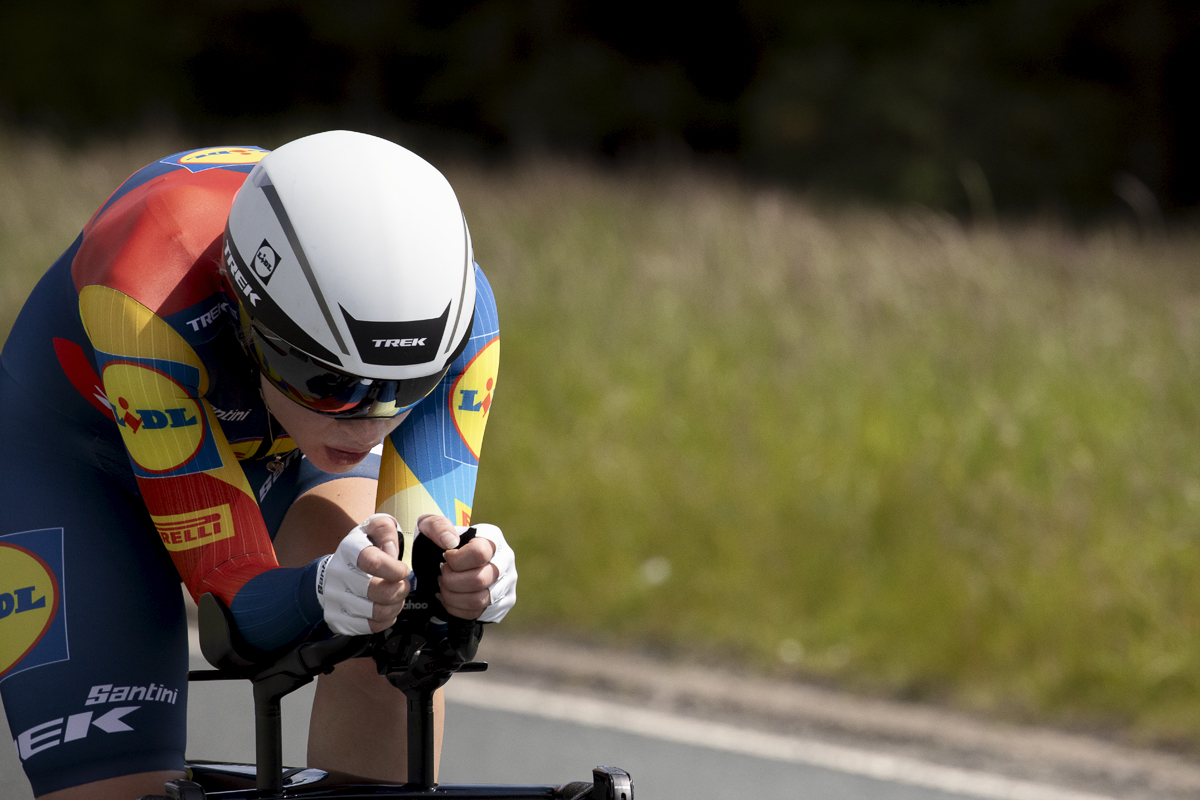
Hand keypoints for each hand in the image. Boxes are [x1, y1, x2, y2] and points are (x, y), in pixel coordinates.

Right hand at [318, 514, 411, 634]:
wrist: (332, 572)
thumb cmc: (360, 549)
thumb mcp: (374, 529)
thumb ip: (386, 532)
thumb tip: (391, 552)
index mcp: (349, 550)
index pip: (373, 562)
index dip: (395, 569)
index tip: (403, 571)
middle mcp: (338, 574)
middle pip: (380, 592)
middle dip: (401, 589)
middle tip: (402, 584)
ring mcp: (335, 599)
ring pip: (378, 612)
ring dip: (396, 605)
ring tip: (395, 596)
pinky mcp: (337, 619)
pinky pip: (371, 626)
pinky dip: (385, 619)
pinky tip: (384, 607)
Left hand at [416, 514, 516, 621]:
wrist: (451, 562)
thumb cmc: (443, 544)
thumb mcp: (431, 527)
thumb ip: (437, 527)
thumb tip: (450, 542)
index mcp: (492, 537)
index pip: (479, 553)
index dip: (456, 561)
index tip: (446, 558)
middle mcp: (505, 559)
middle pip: (479, 580)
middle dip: (452, 581)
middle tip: (443, 575)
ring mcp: (508, 582)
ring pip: (479, 600)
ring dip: (453, 596)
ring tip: (445, 587)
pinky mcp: (504, 601)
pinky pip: (478, 612)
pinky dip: (457, 608)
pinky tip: (451, 598)